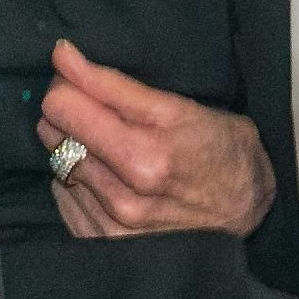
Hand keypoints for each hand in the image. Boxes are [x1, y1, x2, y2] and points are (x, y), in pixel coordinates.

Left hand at [38, 40, 275, 238]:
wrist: (244, 215)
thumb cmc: (222, 152)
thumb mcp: (181, 109)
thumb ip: (116, 86)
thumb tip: (61, 56)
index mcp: (147, 156)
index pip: (63, 106)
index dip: (67, 82)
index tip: (76, 72)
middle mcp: (125, 195)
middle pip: (54, 130)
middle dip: (72, 112)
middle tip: (99, 109)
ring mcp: (111, 225)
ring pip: (57, 160)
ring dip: (75, 145)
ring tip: (112, 144)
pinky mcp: (100, 242)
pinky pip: (62, 192)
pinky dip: (78, 177)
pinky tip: (108, 174)